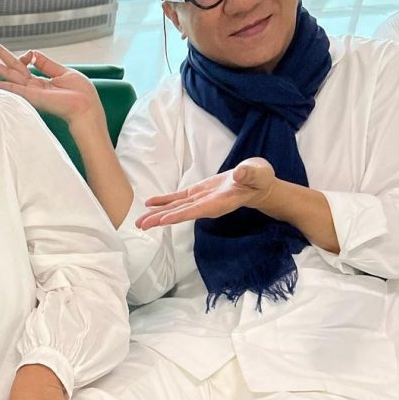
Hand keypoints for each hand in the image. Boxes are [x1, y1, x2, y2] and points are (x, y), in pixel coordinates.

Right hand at [0, 41, 104, 127]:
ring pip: (9, 76)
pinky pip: (13, 89)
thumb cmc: (80, 93)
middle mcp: (34, 86)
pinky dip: (0, 86)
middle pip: (13, 68)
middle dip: (0, 57)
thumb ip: (46, 64)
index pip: (26, 65)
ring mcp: (32, 91)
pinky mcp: (32, 96)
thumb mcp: (63, 72)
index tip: (28, 54)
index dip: (25, 55)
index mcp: (43, 80)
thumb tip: (32, 53)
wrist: (85, 107)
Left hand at [135, 158, 276, 229]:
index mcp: (219, 203)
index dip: (180, 215)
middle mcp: (206, 206)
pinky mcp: (196, 194)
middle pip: (180, 214)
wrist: (255, 184)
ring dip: (157, 214)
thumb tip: (240, 173)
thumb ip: (250, 174)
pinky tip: (149, 204)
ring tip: (139, 221)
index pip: (196, 211)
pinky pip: (177, 199)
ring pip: (175, 209)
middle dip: (160, 219)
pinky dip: (163, 201)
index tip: (164, 221)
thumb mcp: (258, 174)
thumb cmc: (259, 179)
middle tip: (141, 225)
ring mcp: (199, 201)